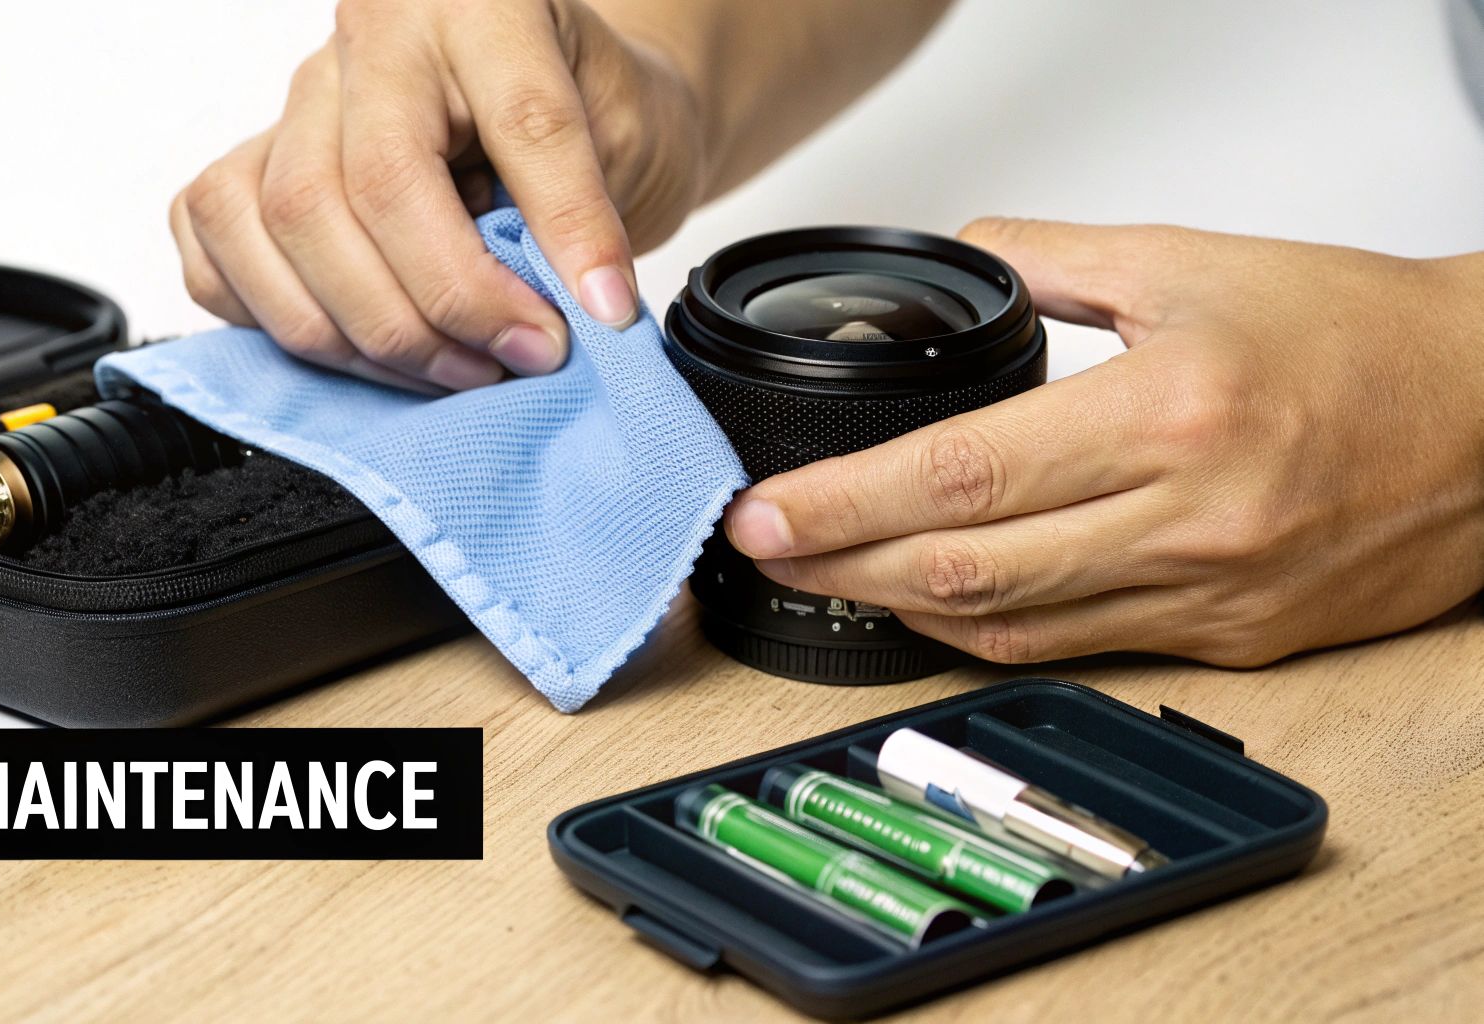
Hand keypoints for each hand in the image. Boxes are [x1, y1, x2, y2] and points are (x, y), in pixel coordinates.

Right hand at [170, 0, 706, 390]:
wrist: (553, 94)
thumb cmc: (590, 106)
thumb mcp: (628, 135)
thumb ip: (596, 209)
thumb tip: (581, 307)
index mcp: (478, 4)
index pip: (516, 121)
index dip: (563, 231)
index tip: (598, 313)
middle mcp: (369, 40)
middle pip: (361, 190)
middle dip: (442, 307)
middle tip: (518, 358)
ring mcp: (296, 101)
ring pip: (281, 226)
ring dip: (364, 333)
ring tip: (452, 369)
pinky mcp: (251, 161)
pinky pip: (216, 246)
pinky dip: (274, 319)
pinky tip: (357, 344)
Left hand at [723, 219, 1483, 666]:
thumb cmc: (1362, 336)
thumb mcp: (1194, 262)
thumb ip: (1054, 259)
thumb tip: (958, 258)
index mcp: (1166, 415)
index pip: (956, 477)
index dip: (840, 504)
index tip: (762, 513)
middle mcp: (1185, 521)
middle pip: (962, 570)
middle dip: (838, 568)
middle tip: (761, 553)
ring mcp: (1206, 595)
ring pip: (1010, 628)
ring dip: (898, 609)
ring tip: (826, 578)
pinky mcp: (1227, 641)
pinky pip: (1075, 650)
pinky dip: (987, 632)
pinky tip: (933, 605)